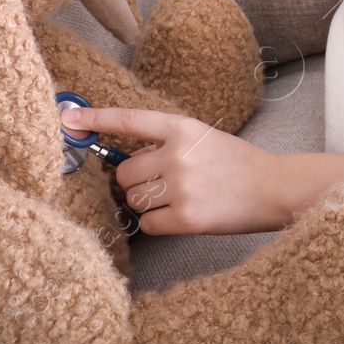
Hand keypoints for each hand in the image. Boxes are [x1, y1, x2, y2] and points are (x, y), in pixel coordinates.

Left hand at [57, 106, 282, 234]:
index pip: (129, 121)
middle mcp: (178, 155)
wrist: (274, 188)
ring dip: (149, 203)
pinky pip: (148, 224)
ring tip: (179, 198)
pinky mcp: (186, 219)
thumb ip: (166, 142)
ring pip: (134, 200)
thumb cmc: (237, 163)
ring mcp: (181, 187)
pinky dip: (160, 224)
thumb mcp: (203, 137)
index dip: (95, 119)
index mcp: (183, 128)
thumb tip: (124, 160)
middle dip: (136, 181)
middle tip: (163, 183)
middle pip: (124, 173)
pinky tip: (183, 215)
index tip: (69, 119)